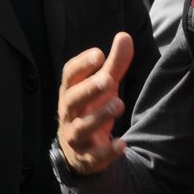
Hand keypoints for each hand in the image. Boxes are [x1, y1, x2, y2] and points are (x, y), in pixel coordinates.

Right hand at [57, 32, 133, 175]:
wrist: (79, 152)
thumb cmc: (90, 109)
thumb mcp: (103, 87)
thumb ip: (114, 64)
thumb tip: (124, 36)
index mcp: (71, 93)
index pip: (69, 76)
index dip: (82, 65)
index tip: (98, 54)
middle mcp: (69, 114)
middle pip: (72, 100)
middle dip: (89, 90)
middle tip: (108, 80)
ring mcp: (75, 136)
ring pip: (81, 128)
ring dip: (98, 117)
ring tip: (118, 104)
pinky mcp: (86, 158)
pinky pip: (94, 157)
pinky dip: (107, 152)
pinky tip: (122, 144)